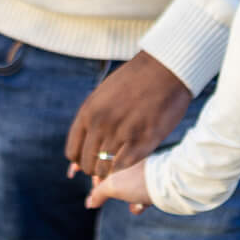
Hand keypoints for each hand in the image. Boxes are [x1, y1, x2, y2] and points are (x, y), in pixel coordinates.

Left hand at [63, 50, 191, 181]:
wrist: (166, 68)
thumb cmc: (135, 81)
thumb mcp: (104, 95)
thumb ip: (90, 122)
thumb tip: (74, 158)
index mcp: (88, 112)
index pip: (73, 152)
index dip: (80, 161)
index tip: (90, 160)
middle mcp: (101, 124)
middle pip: (88, 163)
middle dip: (95, 169)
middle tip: (106, 165)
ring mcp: (122, 132)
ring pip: (105, 168)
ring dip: (110, 171)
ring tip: (119, 164)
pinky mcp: (143, 140)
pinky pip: (124, 165)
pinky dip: (125, 167)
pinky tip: (131, 159)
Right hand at [84, 158, 152, 213]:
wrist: (170, 183)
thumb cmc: (139, 180)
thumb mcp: (112, 186)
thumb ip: (98, 193)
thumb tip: (89, 202)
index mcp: (120, 153)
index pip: (101, 166)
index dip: (97, 183)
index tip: (97, 194)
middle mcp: (131, 158)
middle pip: (115, 180)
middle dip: (116, 194)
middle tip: (118, 198)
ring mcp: (144, 169)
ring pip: (129, 188)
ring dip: (129, 200)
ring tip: (135, 204)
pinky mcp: (155, 179)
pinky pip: (142, 192)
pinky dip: (140, 201)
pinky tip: (142, 206)